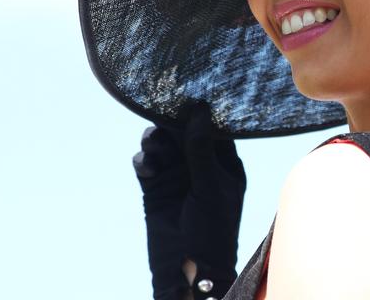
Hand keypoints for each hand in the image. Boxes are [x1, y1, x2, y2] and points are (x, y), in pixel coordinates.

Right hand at [133, 102, 246, 299]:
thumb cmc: (213, 231)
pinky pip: (145, 161)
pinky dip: (145, 159)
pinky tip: (149, 168)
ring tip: (155, 146)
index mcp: (224, 162)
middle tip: (162, 115)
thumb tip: (199, 109)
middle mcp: (199, 164)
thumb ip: (202, 149)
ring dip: (155, 139)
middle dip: (170, 123)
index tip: (184, 97)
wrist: (190, 272)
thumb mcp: (210, 187)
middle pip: (181, 130)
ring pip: (161, 142)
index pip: (211, 128)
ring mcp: (176, 174)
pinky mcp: (155, 186)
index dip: (198, 113)